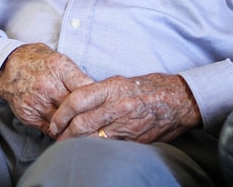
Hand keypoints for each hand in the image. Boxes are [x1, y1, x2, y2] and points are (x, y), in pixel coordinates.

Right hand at [0, 43, 93, 136]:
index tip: (105, 104)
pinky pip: (51, 129)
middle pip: (77, 109)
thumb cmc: (39, 62)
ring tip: (85, 127)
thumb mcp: (60, 60)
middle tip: (99, 120)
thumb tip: (97, 92)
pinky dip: (61, 131)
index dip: (99, 99)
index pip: (87, 88)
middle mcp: (47, 86)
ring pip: (65, 123)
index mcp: (59, 68)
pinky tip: (68, 129)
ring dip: (76, 126)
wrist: (8, 67)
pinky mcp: (29, 115)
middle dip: (89, 115)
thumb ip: (77, 76)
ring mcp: (37, 102)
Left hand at [48, 73, 200, 143]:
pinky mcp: (135, 140)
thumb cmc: (147, 87)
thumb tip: (75, 103)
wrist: (178, 100)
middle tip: (57, 138)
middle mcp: (117, 106)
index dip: (61, 113)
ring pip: (93, 138)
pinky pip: (110, 147)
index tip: (54, 122)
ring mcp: (127, 124)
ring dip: (77, 145)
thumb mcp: (120, 81)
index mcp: (111, 88)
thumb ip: (98, 92)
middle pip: (81, 123)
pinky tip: (89, 151)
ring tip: (68, 147)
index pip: (77, 100)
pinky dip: (96, 150)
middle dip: (64, 134)